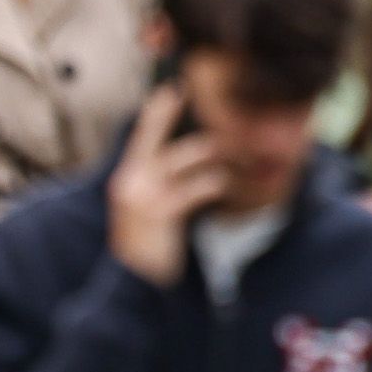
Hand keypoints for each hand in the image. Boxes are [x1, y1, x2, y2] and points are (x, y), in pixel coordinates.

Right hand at [105, 84, 227, 286]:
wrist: (134, 286)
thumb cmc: (149, 244)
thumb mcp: (146, 209)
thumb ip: (159, 182)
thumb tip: (193, 157)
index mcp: (128, 176)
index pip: (141, 132)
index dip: (158, 108)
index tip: (175, 85)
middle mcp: (131, 179)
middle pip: (162, 133)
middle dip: (188, 119)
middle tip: (220, 113)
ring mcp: (144, 194)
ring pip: (190, 155)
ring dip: (221, 154)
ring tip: (243, 157)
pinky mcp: (162, 210)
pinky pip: (200, 185)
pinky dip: (220, 183)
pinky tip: (231, 187)